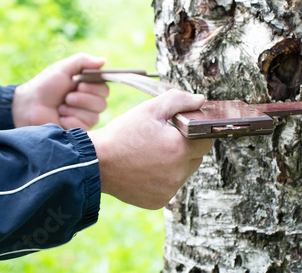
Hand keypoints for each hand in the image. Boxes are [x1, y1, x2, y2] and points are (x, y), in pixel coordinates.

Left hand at [12, 53, 108, 129]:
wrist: (29, 106)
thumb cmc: (45, 86)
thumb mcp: (63, 68)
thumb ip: (83, 61)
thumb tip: (103, 60)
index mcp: (88, 88)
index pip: (105, 90)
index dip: (94, 88)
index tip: (79, 84)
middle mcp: (90, 104)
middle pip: (102, 104)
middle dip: (82, 99)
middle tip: (67, 97)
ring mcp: (84, 119)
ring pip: (94, 117)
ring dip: (73, 110)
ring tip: (60, 108)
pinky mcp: (78, 131)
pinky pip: (83, 126)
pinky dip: (69, 120)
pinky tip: (59, 118)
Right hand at [88, 89, 212, 209]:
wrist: (96, 163)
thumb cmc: (122, 134)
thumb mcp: (150, 109)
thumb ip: (179, 101)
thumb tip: (200, 100)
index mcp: (180, 148)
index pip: (206, 141)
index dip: (195, 133)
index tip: (179, 130)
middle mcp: (178, 173)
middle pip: (196, 158)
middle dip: (185, 148)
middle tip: (162, 141)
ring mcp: (169, 190)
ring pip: (183, 173)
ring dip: (175, 164)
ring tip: (151, 155)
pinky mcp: (158, 201)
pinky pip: (170, 187)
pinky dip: (163, 179)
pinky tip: (146, 170)